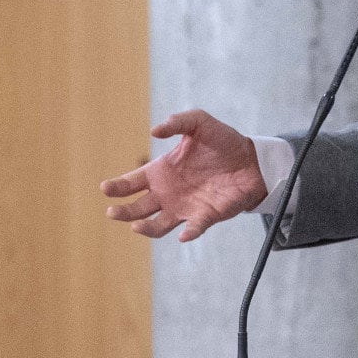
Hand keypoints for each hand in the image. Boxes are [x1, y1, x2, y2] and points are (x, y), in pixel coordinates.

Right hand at [100, 109, 267, 241]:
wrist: (252, 159)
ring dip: (146, 229)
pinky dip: (189, 233)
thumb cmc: (222, 141)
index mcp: (161, 171)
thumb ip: (178, 123)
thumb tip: (154, 131)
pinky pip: (194, 228)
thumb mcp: (199, 123)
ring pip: (157, 225)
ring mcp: (185, 207)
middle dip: (123, 211)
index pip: (132, 183)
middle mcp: (168, 193)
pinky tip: (184, 234)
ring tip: (136, 226)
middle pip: (138, 208)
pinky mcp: (206, 216)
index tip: (106, 188)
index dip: (117, 187)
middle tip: (113, 212)